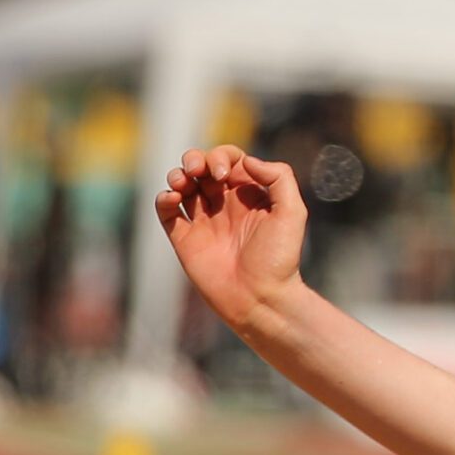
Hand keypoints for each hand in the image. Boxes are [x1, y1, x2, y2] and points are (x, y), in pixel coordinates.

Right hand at [153, 146, 305, 334]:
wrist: (259, 298)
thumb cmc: (279, 258)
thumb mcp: (292, 213)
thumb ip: (279, 178)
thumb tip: (247, 160)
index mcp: (250, 194)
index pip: (230, 160)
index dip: (222, 156)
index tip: (224, 174)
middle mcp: (225, 204)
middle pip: (202, 167)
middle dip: (195, 159)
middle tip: (197, 171)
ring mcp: (204, 220)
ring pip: (182, 184)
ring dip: (177, 174)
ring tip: (182, 183)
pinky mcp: (184, 238)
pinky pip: (166, 211)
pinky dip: (163, 198)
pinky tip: (172, 198)